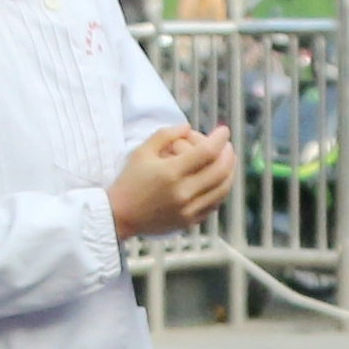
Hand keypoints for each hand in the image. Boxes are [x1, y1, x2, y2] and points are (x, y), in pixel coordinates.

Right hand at [110, 125, 239, 237]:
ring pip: (222, 189)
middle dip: (229, 153)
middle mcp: (182, 192)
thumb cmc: (129, 180)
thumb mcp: (142, 151)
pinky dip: (220, 190)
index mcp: (170, 172)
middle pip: (220, 170)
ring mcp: (187, 209)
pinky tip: (219, 181)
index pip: (207, 152)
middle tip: (227, 145)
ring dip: (230, 172)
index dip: (220, 139)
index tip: (224, 130)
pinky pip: (214, 205)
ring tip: (228, 161)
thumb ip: (166, 134)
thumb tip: (188, 127)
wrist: (119, 215)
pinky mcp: (188, 221)